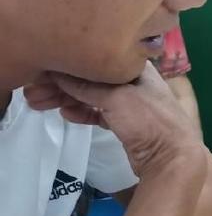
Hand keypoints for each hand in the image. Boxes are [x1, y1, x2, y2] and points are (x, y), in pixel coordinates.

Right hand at [24, 64, 206, 181]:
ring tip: (41, 105)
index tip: (45, 73)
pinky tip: (67, 115)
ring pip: (94, 97)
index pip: (98, 59)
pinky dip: (84, 113)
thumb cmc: (149, 120)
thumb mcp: (116, 97)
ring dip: (69, 100)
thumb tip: (57, 73)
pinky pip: (101, 114)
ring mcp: (132, 104)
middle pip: (93, 79)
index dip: (71, 65)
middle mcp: (135, 82)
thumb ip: (86, 85)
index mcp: (137, 68)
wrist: (172, 156)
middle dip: (63, 85)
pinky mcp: (128, 125)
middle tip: (35, 94)